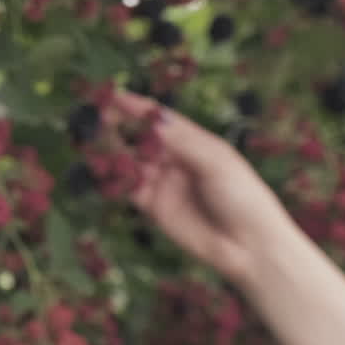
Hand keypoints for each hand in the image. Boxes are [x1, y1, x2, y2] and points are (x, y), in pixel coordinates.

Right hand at [115, 91, 294, 284]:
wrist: (251, 247)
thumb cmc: (244, 197)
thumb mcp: (216, 162)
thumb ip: (182, 141)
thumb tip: (153, 117)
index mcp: (195, 142)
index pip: (160, 119)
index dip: (136, 108)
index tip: (112, 97)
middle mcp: (176, 160)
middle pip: (140, 138)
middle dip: (118, 128)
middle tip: (96, 120)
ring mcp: (164, 183)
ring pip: (130, 162)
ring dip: (112, 153)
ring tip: (92, 145)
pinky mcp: (155, 207)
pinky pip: (129, 189)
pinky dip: (115, 180)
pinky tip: (103, 173)